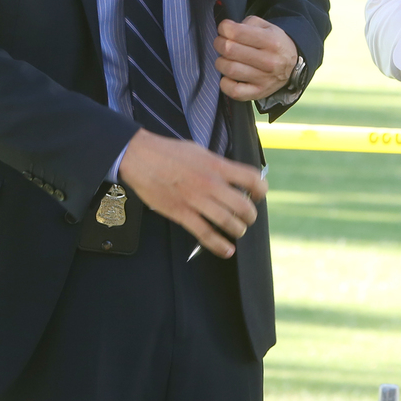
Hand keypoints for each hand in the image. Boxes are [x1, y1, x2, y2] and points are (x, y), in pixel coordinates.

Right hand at [117, 130, 267, 258]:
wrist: (140, 158)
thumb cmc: (168, 152)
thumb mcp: (200, 151)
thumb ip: (217, 165)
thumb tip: (232, 176)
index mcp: (216, 165)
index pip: (251, 178)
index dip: (260, 190)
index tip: (257, 195)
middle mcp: (210, 184)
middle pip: (243, 206)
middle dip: (250, 216)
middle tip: (247, 217)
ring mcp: (196, 200)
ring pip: (228, 223)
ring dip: (237, 230)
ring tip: (237, 230)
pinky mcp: (181, 214)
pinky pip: (205, 234)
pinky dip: (219, 245)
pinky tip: (227, 249)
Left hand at [215, 16, 298, 100]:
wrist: (293, 66)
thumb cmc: (274, 44)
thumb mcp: (267, 27)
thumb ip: (247, 23)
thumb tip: (227, 29)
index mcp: (271, 41)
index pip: (237, 32)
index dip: (224, 28)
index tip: (224, 29)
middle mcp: (269, 61)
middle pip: (229, 50)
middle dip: (219, 43)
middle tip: (221, 43)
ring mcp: (264, 79)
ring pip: (229, 69)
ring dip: (221, 62)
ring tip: (225, 59)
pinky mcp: (258, 93)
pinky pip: (234, 91)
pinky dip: (225, 83)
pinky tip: (228, 76)